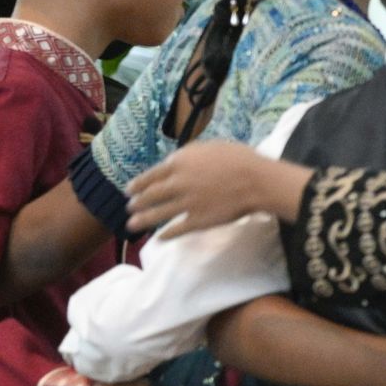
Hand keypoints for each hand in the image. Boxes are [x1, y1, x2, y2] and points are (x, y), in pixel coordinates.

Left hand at [126, 141, 313, 237]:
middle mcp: (177, 183)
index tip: (129, 190)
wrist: (256, 181)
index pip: (151, 175)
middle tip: (130, 207)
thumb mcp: (209, 147)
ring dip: (143, 220)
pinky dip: (166, 235)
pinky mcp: (199, 221)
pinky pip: (177, 229)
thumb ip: (189, 155)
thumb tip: (178, 161)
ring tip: (132, 225)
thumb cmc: (239, 158)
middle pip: (151, 195)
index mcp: (179, 163)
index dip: (138, 184)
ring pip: (158, 214)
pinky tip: (159, 238)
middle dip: (137, 203)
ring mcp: (187, 204)